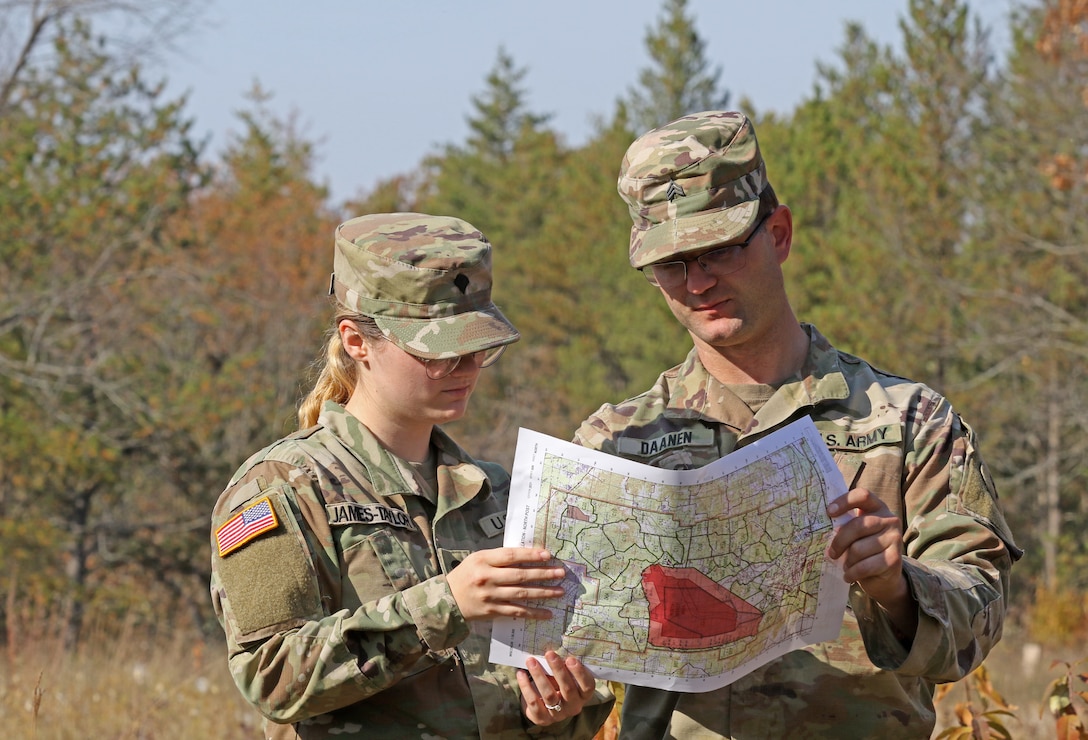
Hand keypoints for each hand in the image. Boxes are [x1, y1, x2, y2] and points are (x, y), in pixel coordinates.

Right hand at [446, 547, 565, 620]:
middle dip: (543, 574)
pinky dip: (533, 613)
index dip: (530, 555)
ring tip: (559, 591)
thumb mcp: (477, 559)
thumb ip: (499, 557)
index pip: (511, 555)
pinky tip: (547, 613)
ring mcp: (490, 596)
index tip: (548, 555)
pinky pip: (517, 612)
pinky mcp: (492, 611)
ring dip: (543, 593)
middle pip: (520, 575)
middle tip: (561, 573)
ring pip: (521, 594)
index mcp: (483, 560)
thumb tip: (528, 555)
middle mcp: (487, 577)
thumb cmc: (465, 575)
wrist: (446, 600)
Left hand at [518, 650, 596, 725]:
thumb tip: (554, 650)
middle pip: (568, 689)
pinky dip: (526, 686)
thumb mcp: (564, 676)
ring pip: (549, 695)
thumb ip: (564, 666)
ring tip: (531, 661)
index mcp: (583, 695)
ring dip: (539, 676)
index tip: (570, 659)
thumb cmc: (557, 684)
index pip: (587, 686)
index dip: (580, 673)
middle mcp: (573, 707)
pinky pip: (533, 702)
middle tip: (549, 654)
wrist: (543, 705)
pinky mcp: (542, 719)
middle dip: (558, 670)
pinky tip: (521, 674)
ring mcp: (557, 715)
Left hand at [826, 488, 916, 637]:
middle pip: (858, 525)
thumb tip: (819, 525)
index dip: (844, 502)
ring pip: (859, 548)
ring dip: (847, 561)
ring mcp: (895, 538)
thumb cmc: (864, 549)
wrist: (885, 577)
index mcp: (877, 507)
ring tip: (846, 566)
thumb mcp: (856, 534)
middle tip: (831, 553)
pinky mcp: (895, 559)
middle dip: (839, 541)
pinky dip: (852, 573)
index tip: (829, 512)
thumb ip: (845, 524)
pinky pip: (865, 566)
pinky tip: (849, 576)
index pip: (862, 495)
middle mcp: (890, 519)